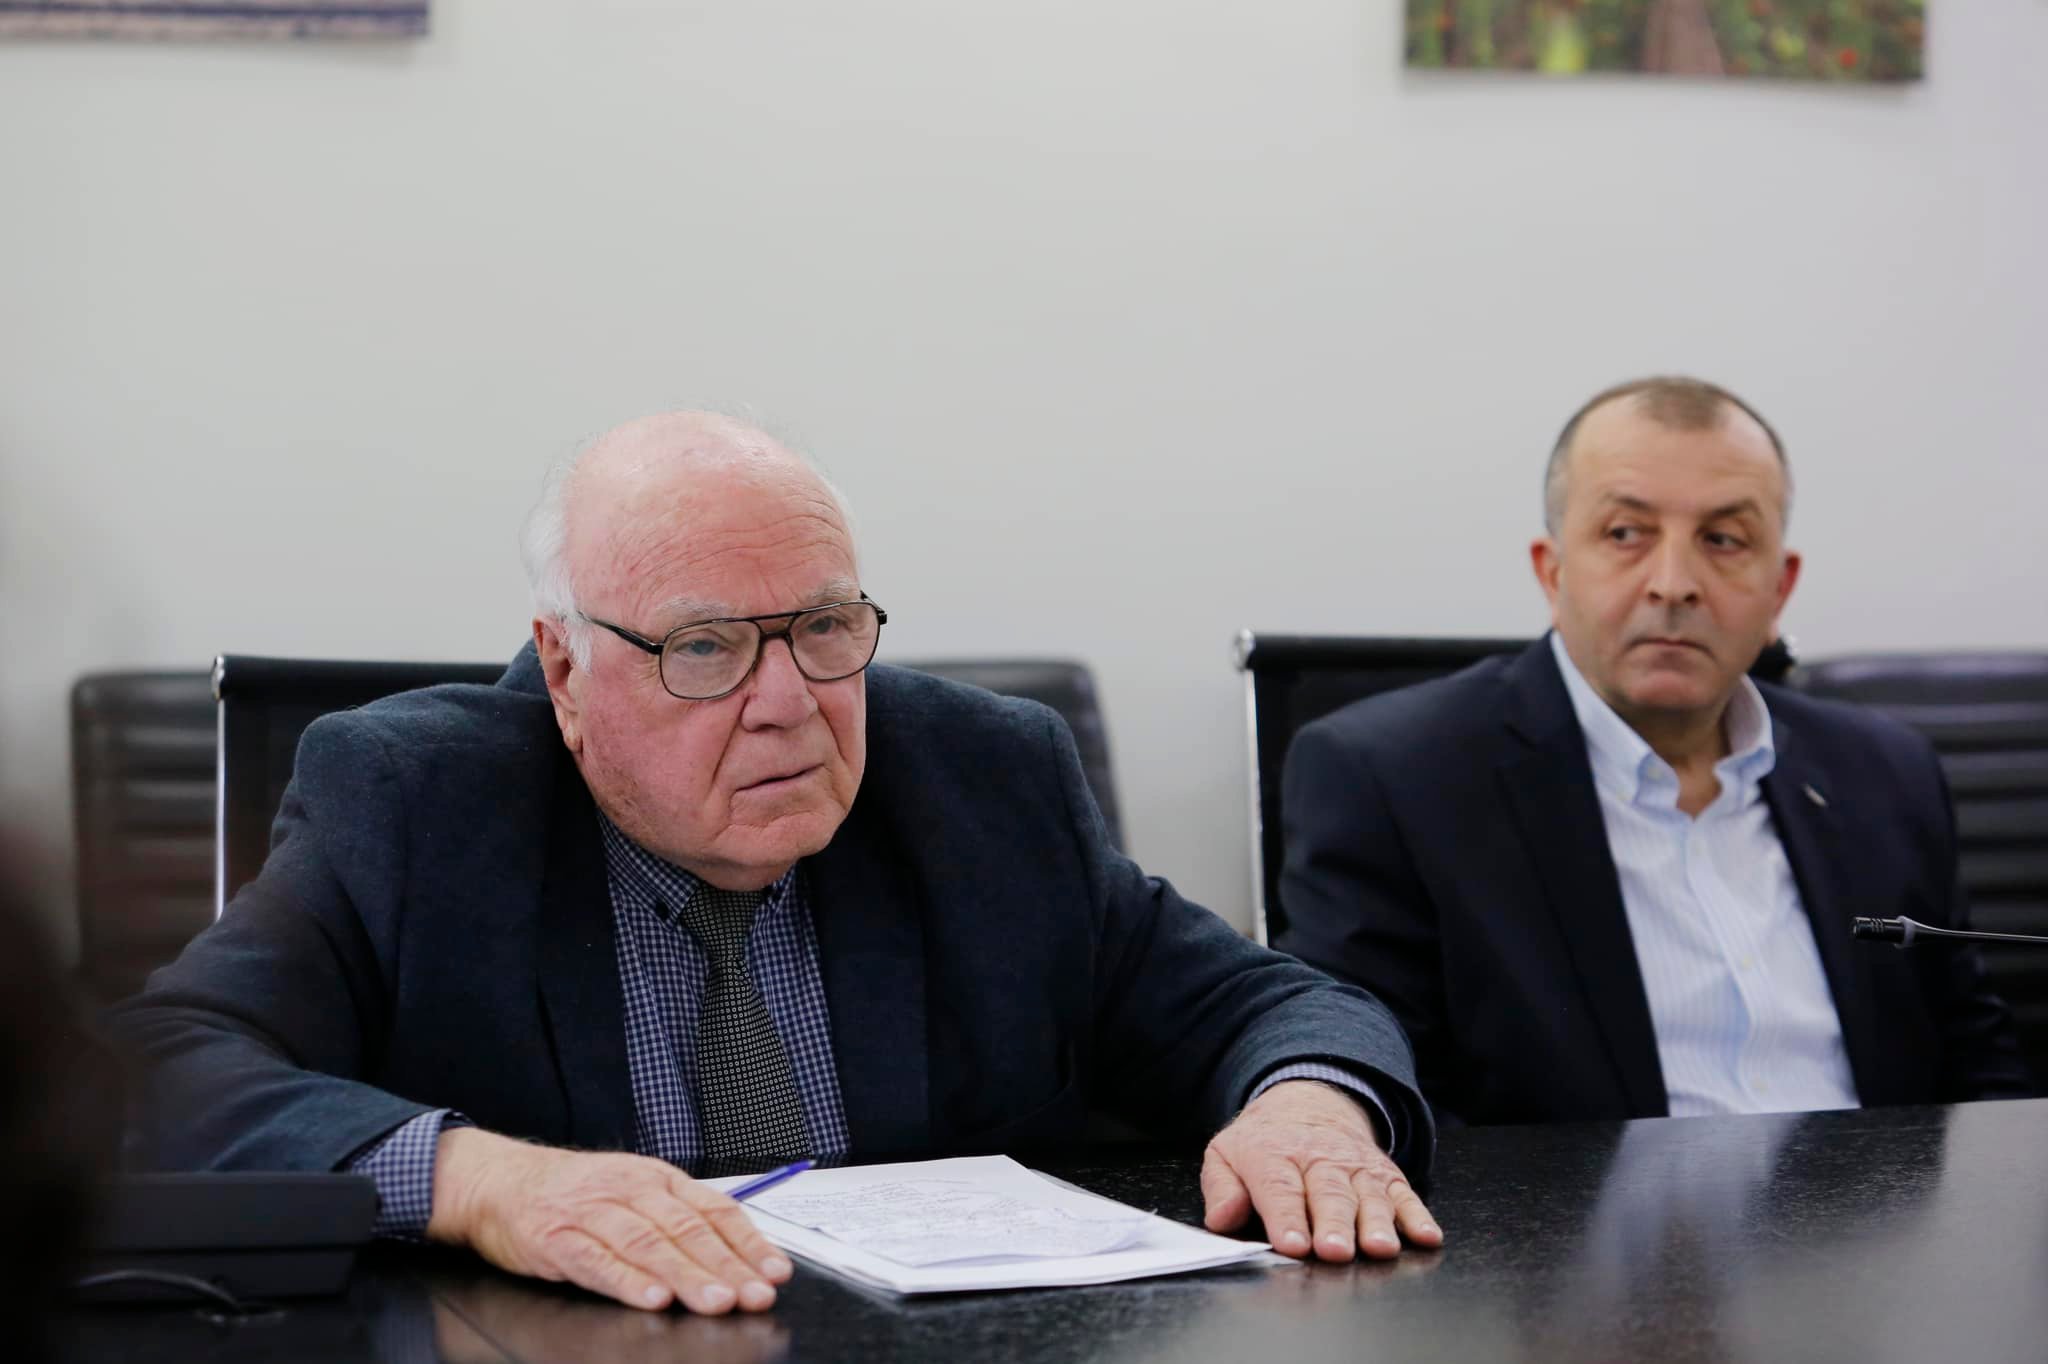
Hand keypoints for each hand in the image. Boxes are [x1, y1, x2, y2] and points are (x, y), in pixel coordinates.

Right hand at [426, 1127, 793, 1313]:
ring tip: (715, 1301)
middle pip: (686, 1229)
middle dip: (726, 1266)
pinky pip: (597, 1261)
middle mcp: (630, 1190)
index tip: (774, 1271)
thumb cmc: (575, 1193)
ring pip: (648, 1244)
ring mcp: (592, 1213)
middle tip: (754, 1295)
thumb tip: (737, 1254)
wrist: (500, 1181)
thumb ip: (679, 1218)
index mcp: (657, 1179)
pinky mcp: (556, 1238)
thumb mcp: (633, 1192)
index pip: (714, 1209)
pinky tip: (651, 1298)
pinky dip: (627, 1281)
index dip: (748, 1242)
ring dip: (686, 1276)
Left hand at [1200, 1079, 1441, 1262]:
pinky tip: (1426, 1236)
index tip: (1292, 1244)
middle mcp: (1320, 1160)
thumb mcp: (1226, 1154)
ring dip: (1377, 1223)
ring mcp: (1357, 1168)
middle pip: (1329, 1194)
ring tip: (1379, 1248)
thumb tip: (1222, 1218)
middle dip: (1333, 1224)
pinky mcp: (1386, 1175)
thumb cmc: (1264, 1142)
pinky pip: (1405, 1194)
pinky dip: (1418, 1216)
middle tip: (1334, 1251)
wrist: (1310, 1100)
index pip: (1280, 1188)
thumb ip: (1221, 1188)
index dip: (1286, 1217)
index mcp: (1274, 1156)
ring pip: (1369, 1196)